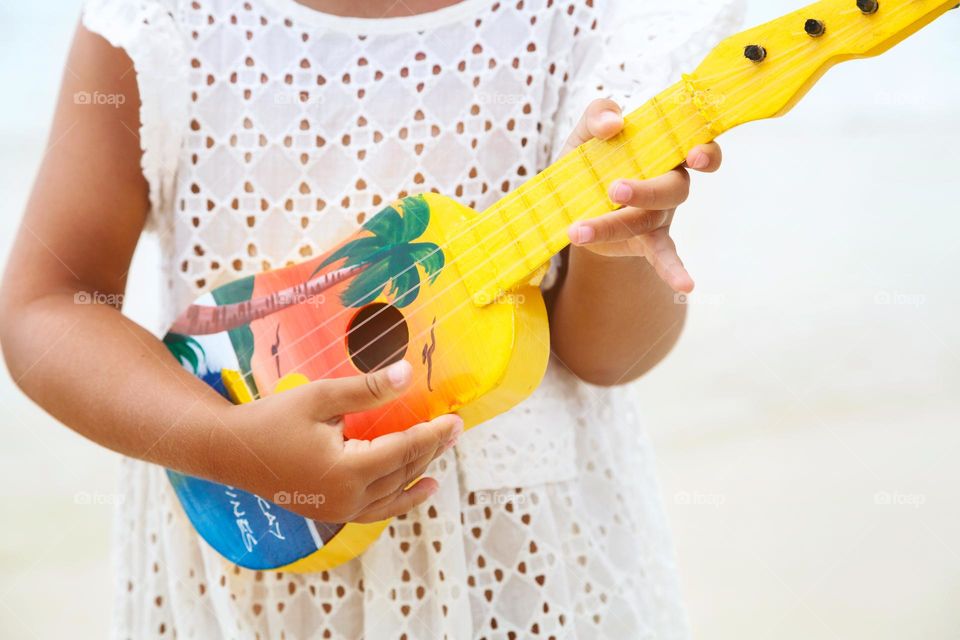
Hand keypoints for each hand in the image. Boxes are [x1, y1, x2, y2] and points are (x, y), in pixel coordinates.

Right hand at [209, 360, 462, 523]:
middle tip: (455, 429)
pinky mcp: (330, 511)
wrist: (229, 452)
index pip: (403, 451)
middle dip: (431, 449)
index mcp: (347, 470)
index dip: (433, 435)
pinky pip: (376, 509)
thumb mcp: (321, 396)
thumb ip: (367, 389)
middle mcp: (347, 497)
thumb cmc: (272, 419)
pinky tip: (419, 489)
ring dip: (419, 474)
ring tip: (442, 459)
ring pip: (392, 493)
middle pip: (402, 472)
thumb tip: (408, 374)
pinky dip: (400, 499)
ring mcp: (338, 509)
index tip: (456, 420)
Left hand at [560, 99, 721, 292]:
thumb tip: (614, 123)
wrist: (572, 199)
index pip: (698, 144)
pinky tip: (686, 287)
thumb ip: (598, 114)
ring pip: (650, 219)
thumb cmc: (591, 159)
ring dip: (613, 225)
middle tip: (613, 190)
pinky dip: (675, 270)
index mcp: (663, 149)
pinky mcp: (647, 239)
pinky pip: (664, 255)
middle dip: (646, 190)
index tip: (693, 155)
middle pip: (673, 186)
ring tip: (578, 231)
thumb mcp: (586, 133)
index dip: (705, 151)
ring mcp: (661, 213)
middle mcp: (670, 180)